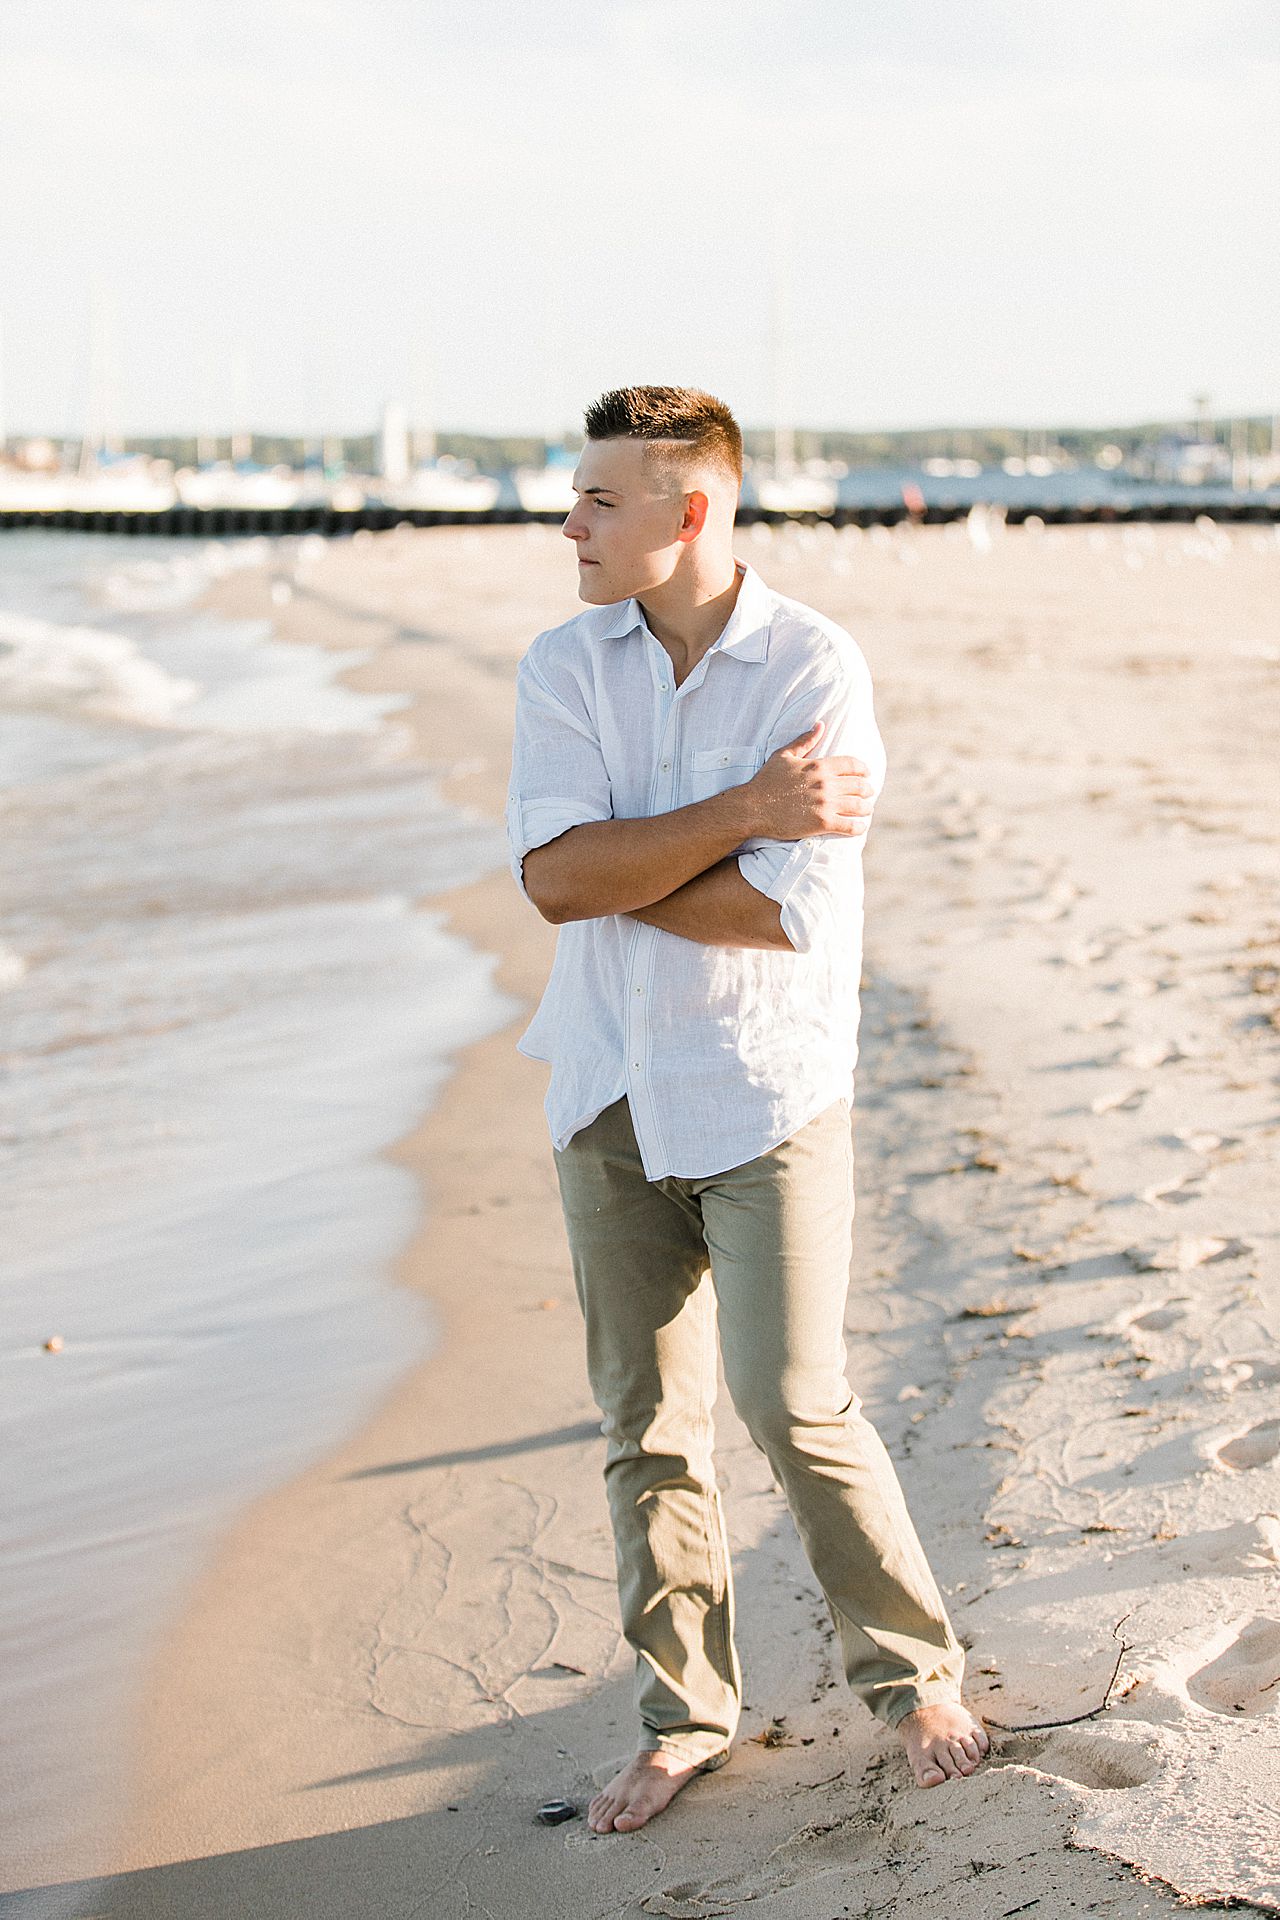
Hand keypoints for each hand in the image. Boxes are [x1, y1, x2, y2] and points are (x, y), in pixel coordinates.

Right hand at [745, 721, 875, 838]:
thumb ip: (805, 740)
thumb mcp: (784, 755)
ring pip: (859, 806)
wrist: (753, 808)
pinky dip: (859, 826)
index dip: (863, 770)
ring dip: (866, 808)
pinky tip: (860, 826)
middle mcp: (826, 784)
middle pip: (860, 786)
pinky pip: (850, 826)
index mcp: (819, 766)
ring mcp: (826, 804)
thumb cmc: (766, 781)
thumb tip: (820, 725)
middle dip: (867, 790)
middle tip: (868, 793)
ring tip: (866, 810)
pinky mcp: (822, 823)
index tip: (866, 774)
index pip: (853, 765)